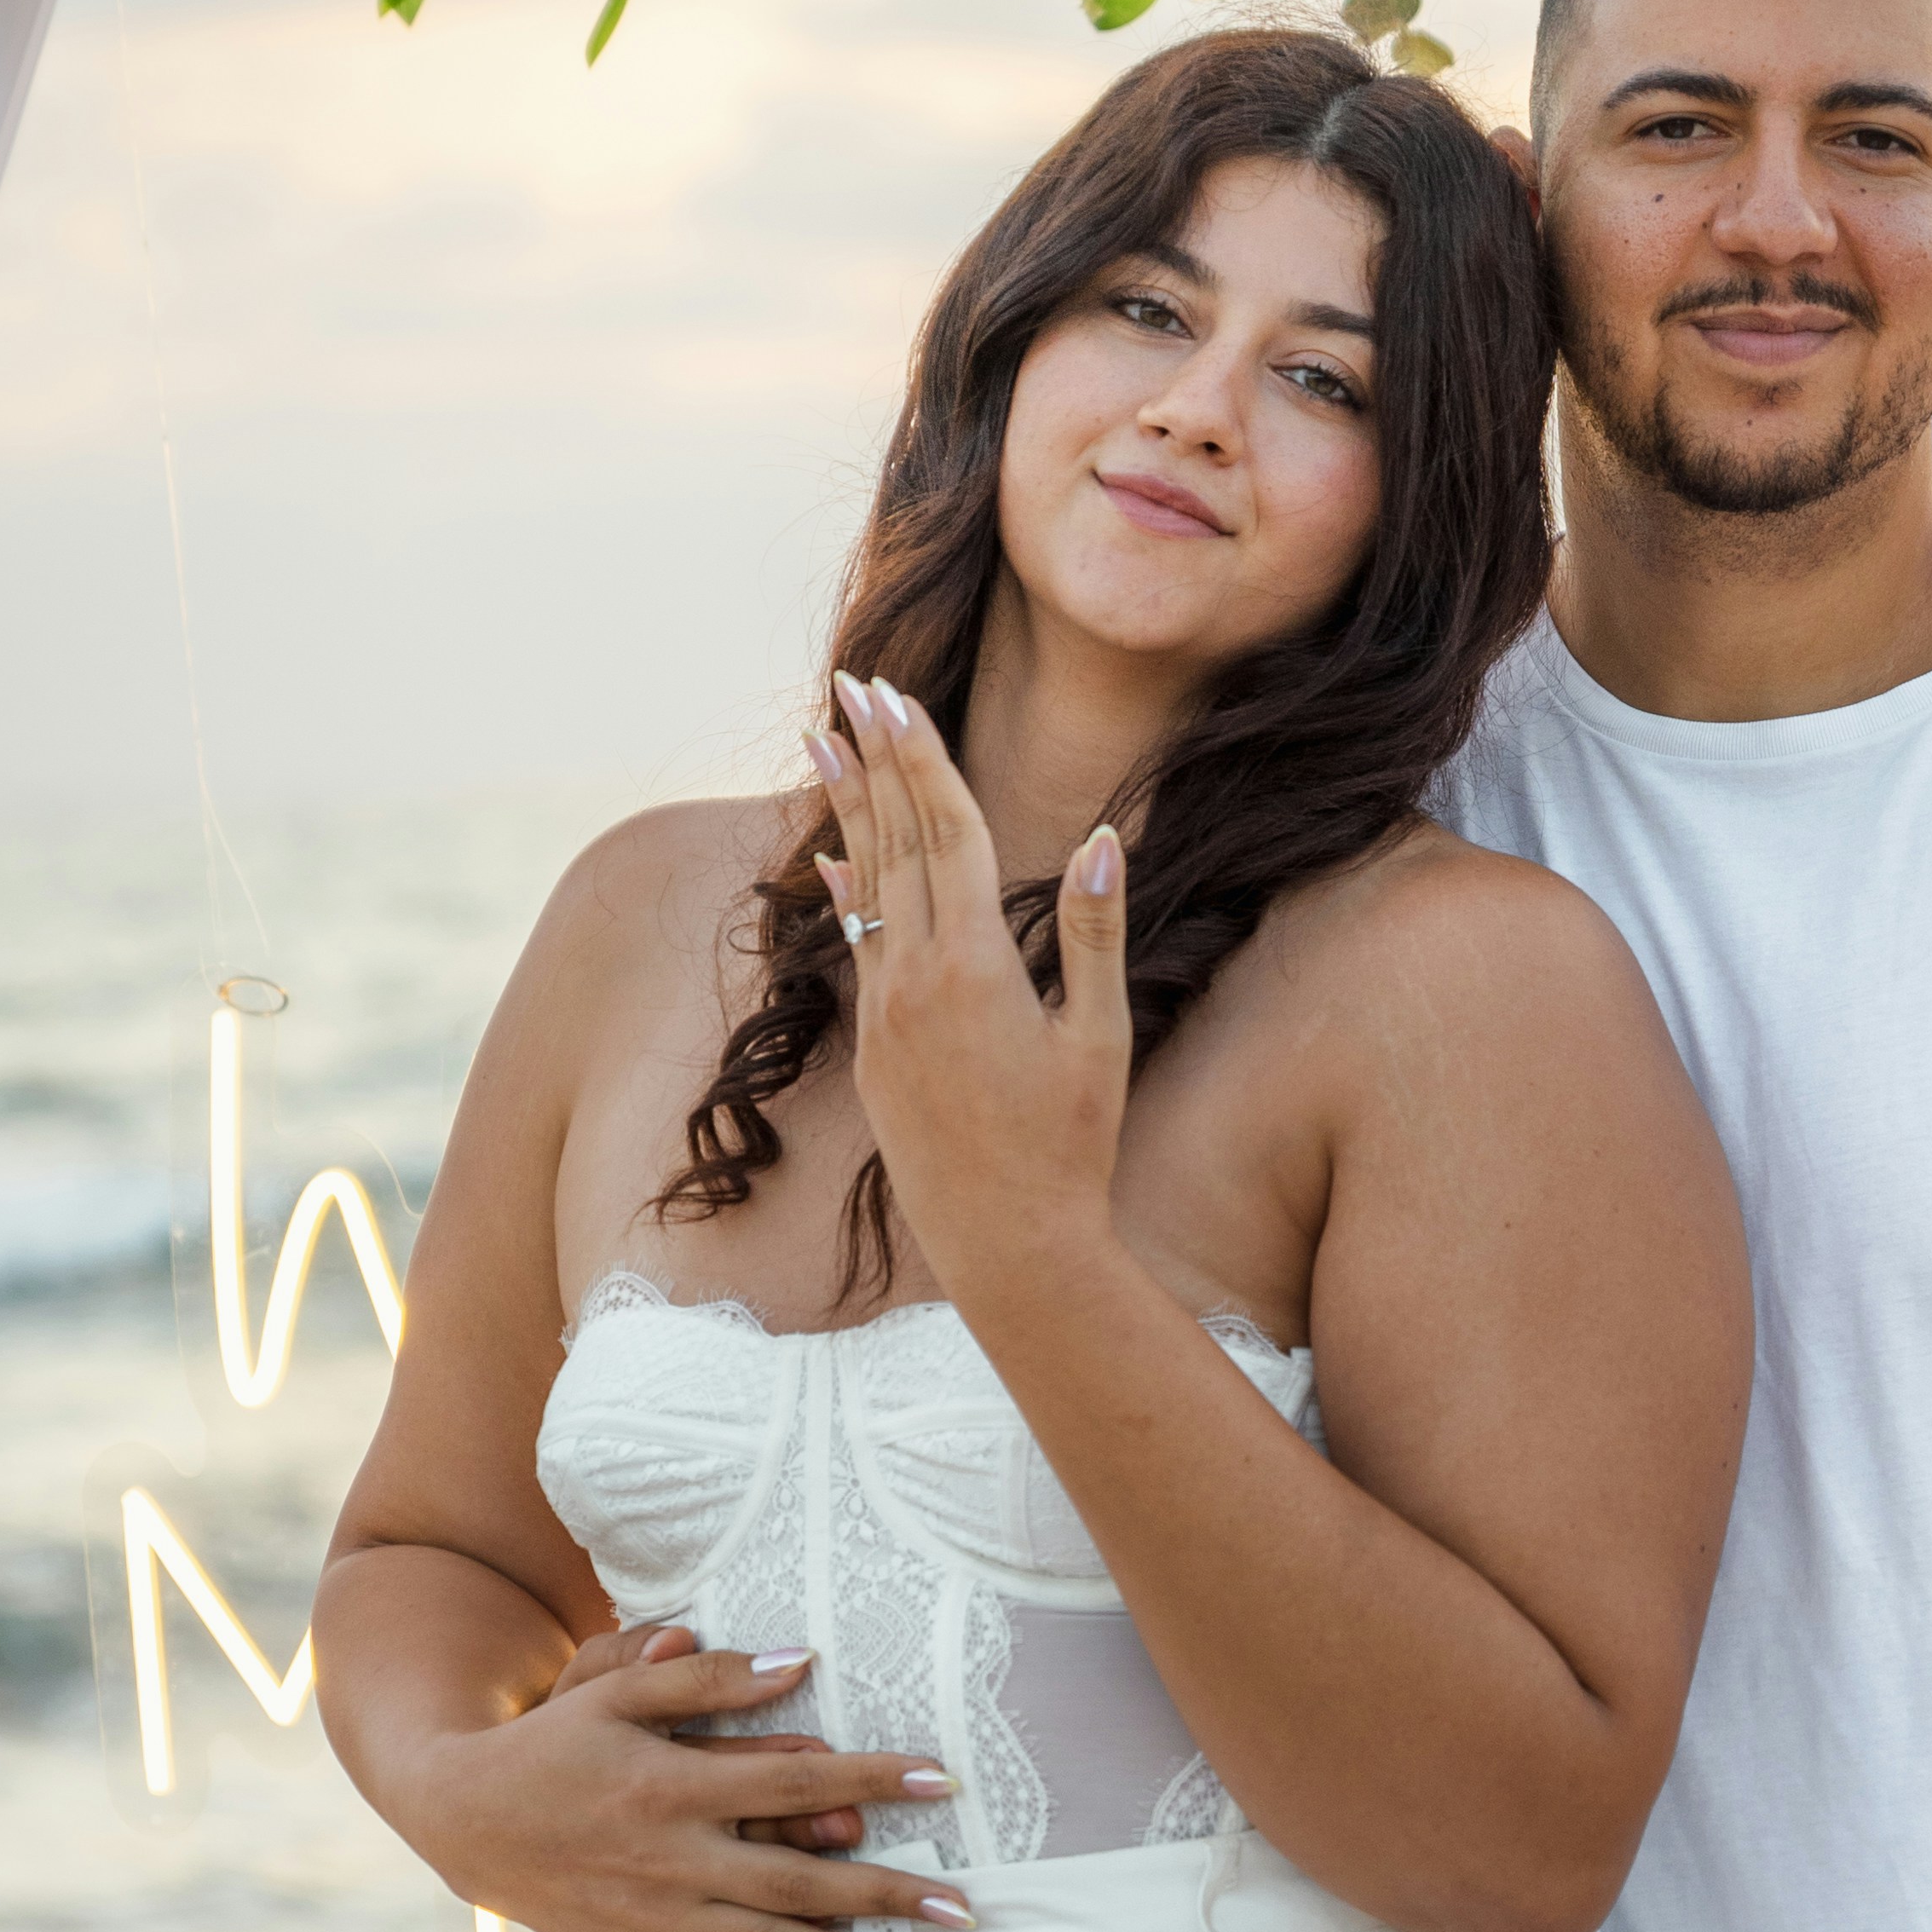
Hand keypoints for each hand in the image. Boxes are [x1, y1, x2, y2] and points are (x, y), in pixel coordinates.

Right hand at [419, 1639, 977, 1931]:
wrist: (465, 1817)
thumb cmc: (554, 1741)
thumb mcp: (616, 1691)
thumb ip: (708, 1680)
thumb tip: (800, 1660)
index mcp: (675, 1784)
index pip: (795, 1779)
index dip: (873, 1778)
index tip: (943, 1780)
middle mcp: (673, 1858)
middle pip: (799, 1879)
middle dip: (887, 1893)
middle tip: (964, 1908)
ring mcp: (655, 1917)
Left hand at [810, 671, 1131, 1300]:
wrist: (1006, 1245)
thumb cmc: (1072, 1145)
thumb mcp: (1100, 1038)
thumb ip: (1095, 936)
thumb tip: (1106, 842)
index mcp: (974, 967)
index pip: (945, 832)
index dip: (921, 759)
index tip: (896, 697)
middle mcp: (914, 981)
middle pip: (893, 842)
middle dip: (875, 758)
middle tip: (854, 687)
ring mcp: (884, 1015)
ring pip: (863, 887)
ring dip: (848, 809)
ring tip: (825, 741)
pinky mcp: (873, 1048)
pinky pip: (855, 949)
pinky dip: (844, 895)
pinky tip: (827, 859)